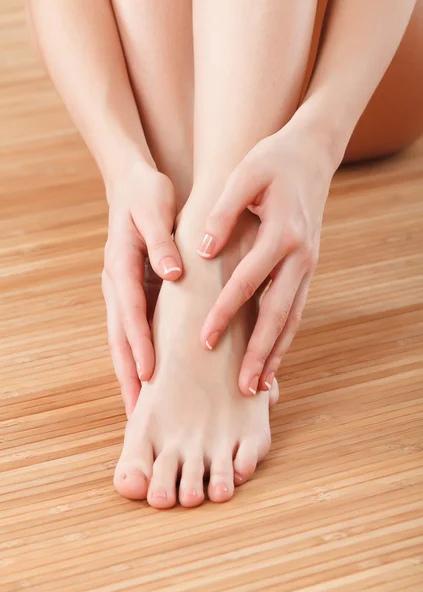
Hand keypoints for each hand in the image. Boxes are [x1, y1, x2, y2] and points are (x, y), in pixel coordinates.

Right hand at [102, 162, 181, 416]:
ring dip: (131, 372)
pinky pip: (135, 330)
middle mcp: (116, 284)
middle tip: (137, 412)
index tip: (148, 375)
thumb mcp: (154, 209)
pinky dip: (140, 355)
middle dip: (128, 375)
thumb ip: (161, 242)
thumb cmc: (146, 195)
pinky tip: (153, 377)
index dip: (138, 344)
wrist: (132, 184)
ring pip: (124, 339)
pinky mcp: (134, 293)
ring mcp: (123, 292)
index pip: (129, 312)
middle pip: (119, 336)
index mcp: (121, 266)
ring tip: (142, 408)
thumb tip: (173, 273)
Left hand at [197, 124, 334, 395]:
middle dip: (260, 352)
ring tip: (260, 386)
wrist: (311, 152)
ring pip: (292, 318)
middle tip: (243, 386)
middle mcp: (300, 256)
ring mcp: (308, 265)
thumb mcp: (244, 176)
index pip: (248, 283)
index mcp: (282, 234)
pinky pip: (297, 309)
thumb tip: (203, 251)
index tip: (204, 341)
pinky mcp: (306, 268)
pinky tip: (274, 357)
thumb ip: (222, 214)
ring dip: (277, 354)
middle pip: (278, 313)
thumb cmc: (272, 162)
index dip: (226, 313)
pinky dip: (286, 337)